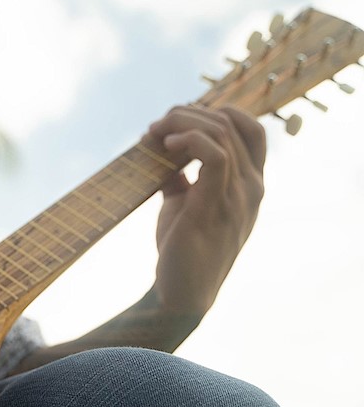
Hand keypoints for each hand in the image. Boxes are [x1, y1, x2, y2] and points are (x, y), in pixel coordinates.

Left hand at [146, 105, 265, 314]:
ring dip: (182, 123)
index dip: (218, 112)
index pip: (251, 130)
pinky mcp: (215, 206)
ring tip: (154, 132)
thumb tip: (164, 156)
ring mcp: (237, 197)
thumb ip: (181, 180)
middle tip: (156, 126)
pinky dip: (189, 140)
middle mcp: (252, 188)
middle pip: (231, 123)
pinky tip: (166, 146)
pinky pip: (214, 155)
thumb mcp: (183, 207)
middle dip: (189, 114)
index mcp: (250, 186)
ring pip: (221, 133)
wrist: (181, 294)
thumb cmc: (182, 252)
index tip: (180, 121)